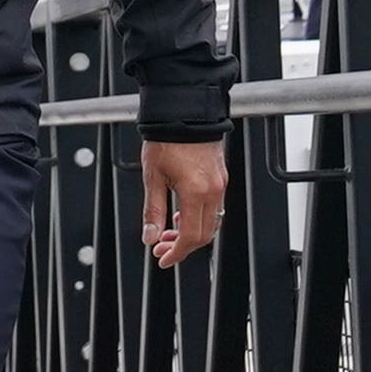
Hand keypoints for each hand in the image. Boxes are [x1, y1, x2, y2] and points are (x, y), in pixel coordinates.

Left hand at [139, 137, 229, 267]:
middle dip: (182, 246)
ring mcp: (220, 184)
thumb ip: (153, 210)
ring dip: (191, 233)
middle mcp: (213, 191)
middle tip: (162, 248)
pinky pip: (214, 208)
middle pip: (204, 235)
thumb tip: (149, 237)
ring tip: (169, 231)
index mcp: (195, 192)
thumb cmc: (167, 139)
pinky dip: (198, 218)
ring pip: (211, 222)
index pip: (191, 237)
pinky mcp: (221, 177)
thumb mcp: (153, 177)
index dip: (177, 253)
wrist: (184, 112)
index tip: (163, 259)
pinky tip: (181, 214)